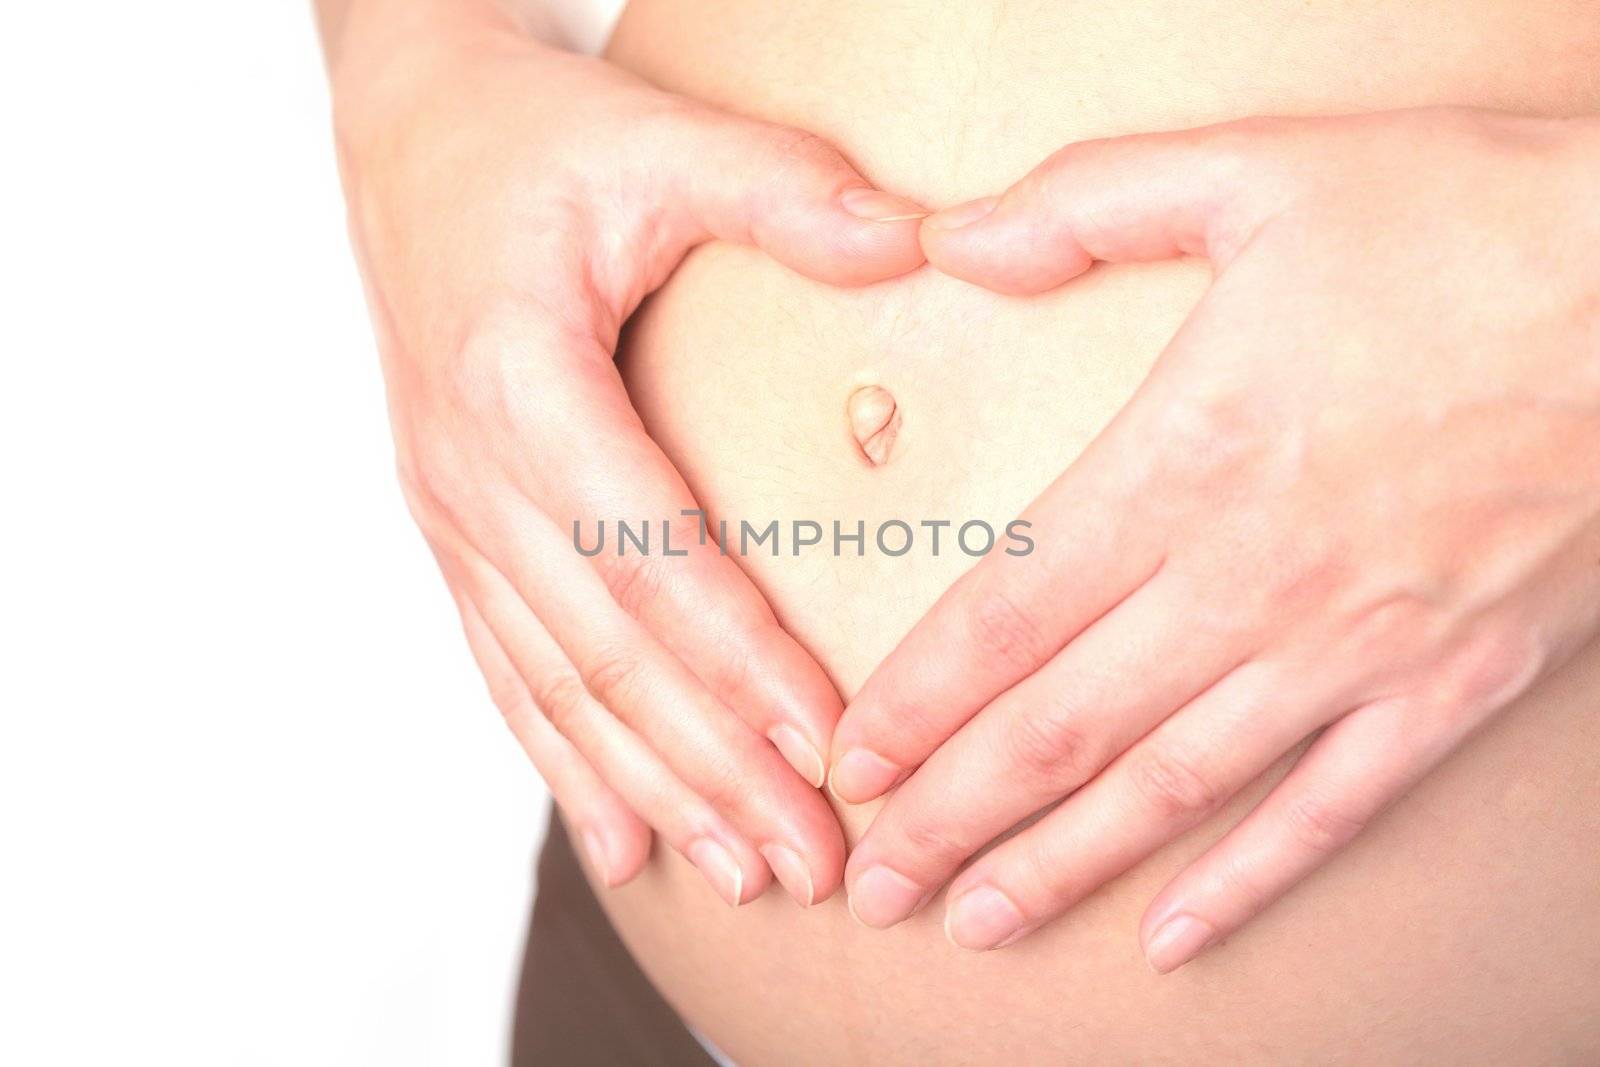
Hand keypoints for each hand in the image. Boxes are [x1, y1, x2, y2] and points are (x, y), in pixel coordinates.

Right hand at [331, 0, 925, 905]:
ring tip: (743, 874)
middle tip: (813, 860)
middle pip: (607, 652)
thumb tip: (919, 240)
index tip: (828, 749)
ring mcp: (452, 510)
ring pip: (556, 682)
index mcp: (519, 383)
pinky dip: (565, 759)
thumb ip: (780, 188)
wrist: (403, 132)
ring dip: (650, 786)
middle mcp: (471, 470)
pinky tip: (618, 838)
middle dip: (712, 768)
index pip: (647, 554)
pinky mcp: (456, 526)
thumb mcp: (653, 137)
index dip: (739, 663)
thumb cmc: (528, 138)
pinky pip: (507, 667)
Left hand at [830, 108, 1599, 961]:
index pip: (1008, 612)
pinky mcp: (1452, 684)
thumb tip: (948, 240)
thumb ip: (1085, 202)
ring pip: (1172, 788)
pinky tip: (1175, 937)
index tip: (852, 761)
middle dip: (951, 810)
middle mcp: (1252, 578)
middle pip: (1063, 724)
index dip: (918, 700)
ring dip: (1060, 864)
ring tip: (973, 921)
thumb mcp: (1260, 169)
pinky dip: (1246, 881)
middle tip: (875, 878)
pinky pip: (1329, 811)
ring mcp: (1354, 648)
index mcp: (1187, 460)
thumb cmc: (1475, 220)